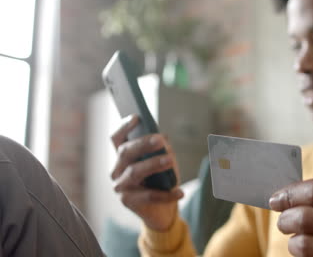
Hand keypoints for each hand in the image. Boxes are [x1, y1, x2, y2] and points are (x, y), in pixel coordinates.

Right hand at [110, 115, 183, 231]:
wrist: (162, 210)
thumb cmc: (162, 181)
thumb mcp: (164, 161)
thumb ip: (161, 149)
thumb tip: (162, 139)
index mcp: (123, 156)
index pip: (117, 138)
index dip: (124, 127)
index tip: (137, 117)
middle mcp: (117, 170)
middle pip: (125, 152)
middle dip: (143, 144)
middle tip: (160, 140)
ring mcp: (120, 187)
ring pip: (134, 172)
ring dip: (153, 164)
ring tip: (170, 160)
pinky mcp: (128, 202)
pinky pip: (148, 196)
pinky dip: (166, 194)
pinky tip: (180, 192)